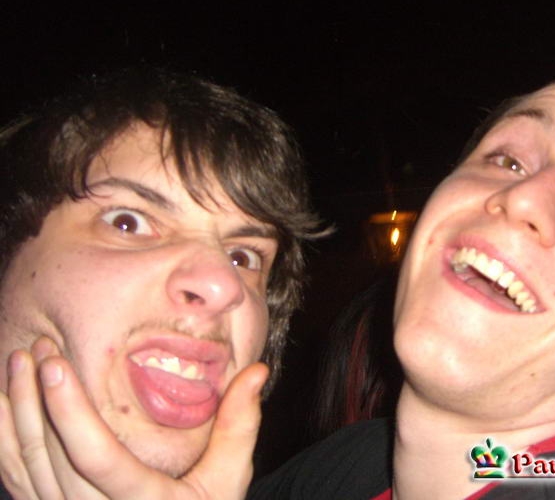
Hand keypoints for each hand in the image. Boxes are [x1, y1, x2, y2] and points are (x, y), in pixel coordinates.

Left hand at [0, 337, 267, 499]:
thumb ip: (240, 425)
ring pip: (26, 465)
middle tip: (39, 346)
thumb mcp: (228, 479)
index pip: (95, 457)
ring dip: (15, 412)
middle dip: (37, 398)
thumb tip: (257, 369)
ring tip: (16, 361)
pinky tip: (2, 404)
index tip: (54, 364)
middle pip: (51, 456)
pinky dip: (3, 440)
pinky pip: (15, 479)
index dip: (69, 411)